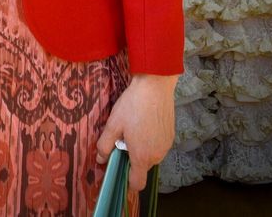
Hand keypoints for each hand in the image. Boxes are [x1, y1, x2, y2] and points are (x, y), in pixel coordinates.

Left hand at [97, 74, 176, 191]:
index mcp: (142, 157)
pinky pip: (158, 146)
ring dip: (142, 149)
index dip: (128, 181)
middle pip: (143, 167)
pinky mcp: (171, 136)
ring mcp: (166, 146)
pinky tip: (144, 123)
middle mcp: (157, 155)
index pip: (138, 183)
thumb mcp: (113, 125)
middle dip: (132, 158)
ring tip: (134, 128)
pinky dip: (150, 141)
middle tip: (123, 138)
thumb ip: (105, 145)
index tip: (119, 169)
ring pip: (150, 155)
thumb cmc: (132, 106)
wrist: (155, 87)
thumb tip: (100, 159)